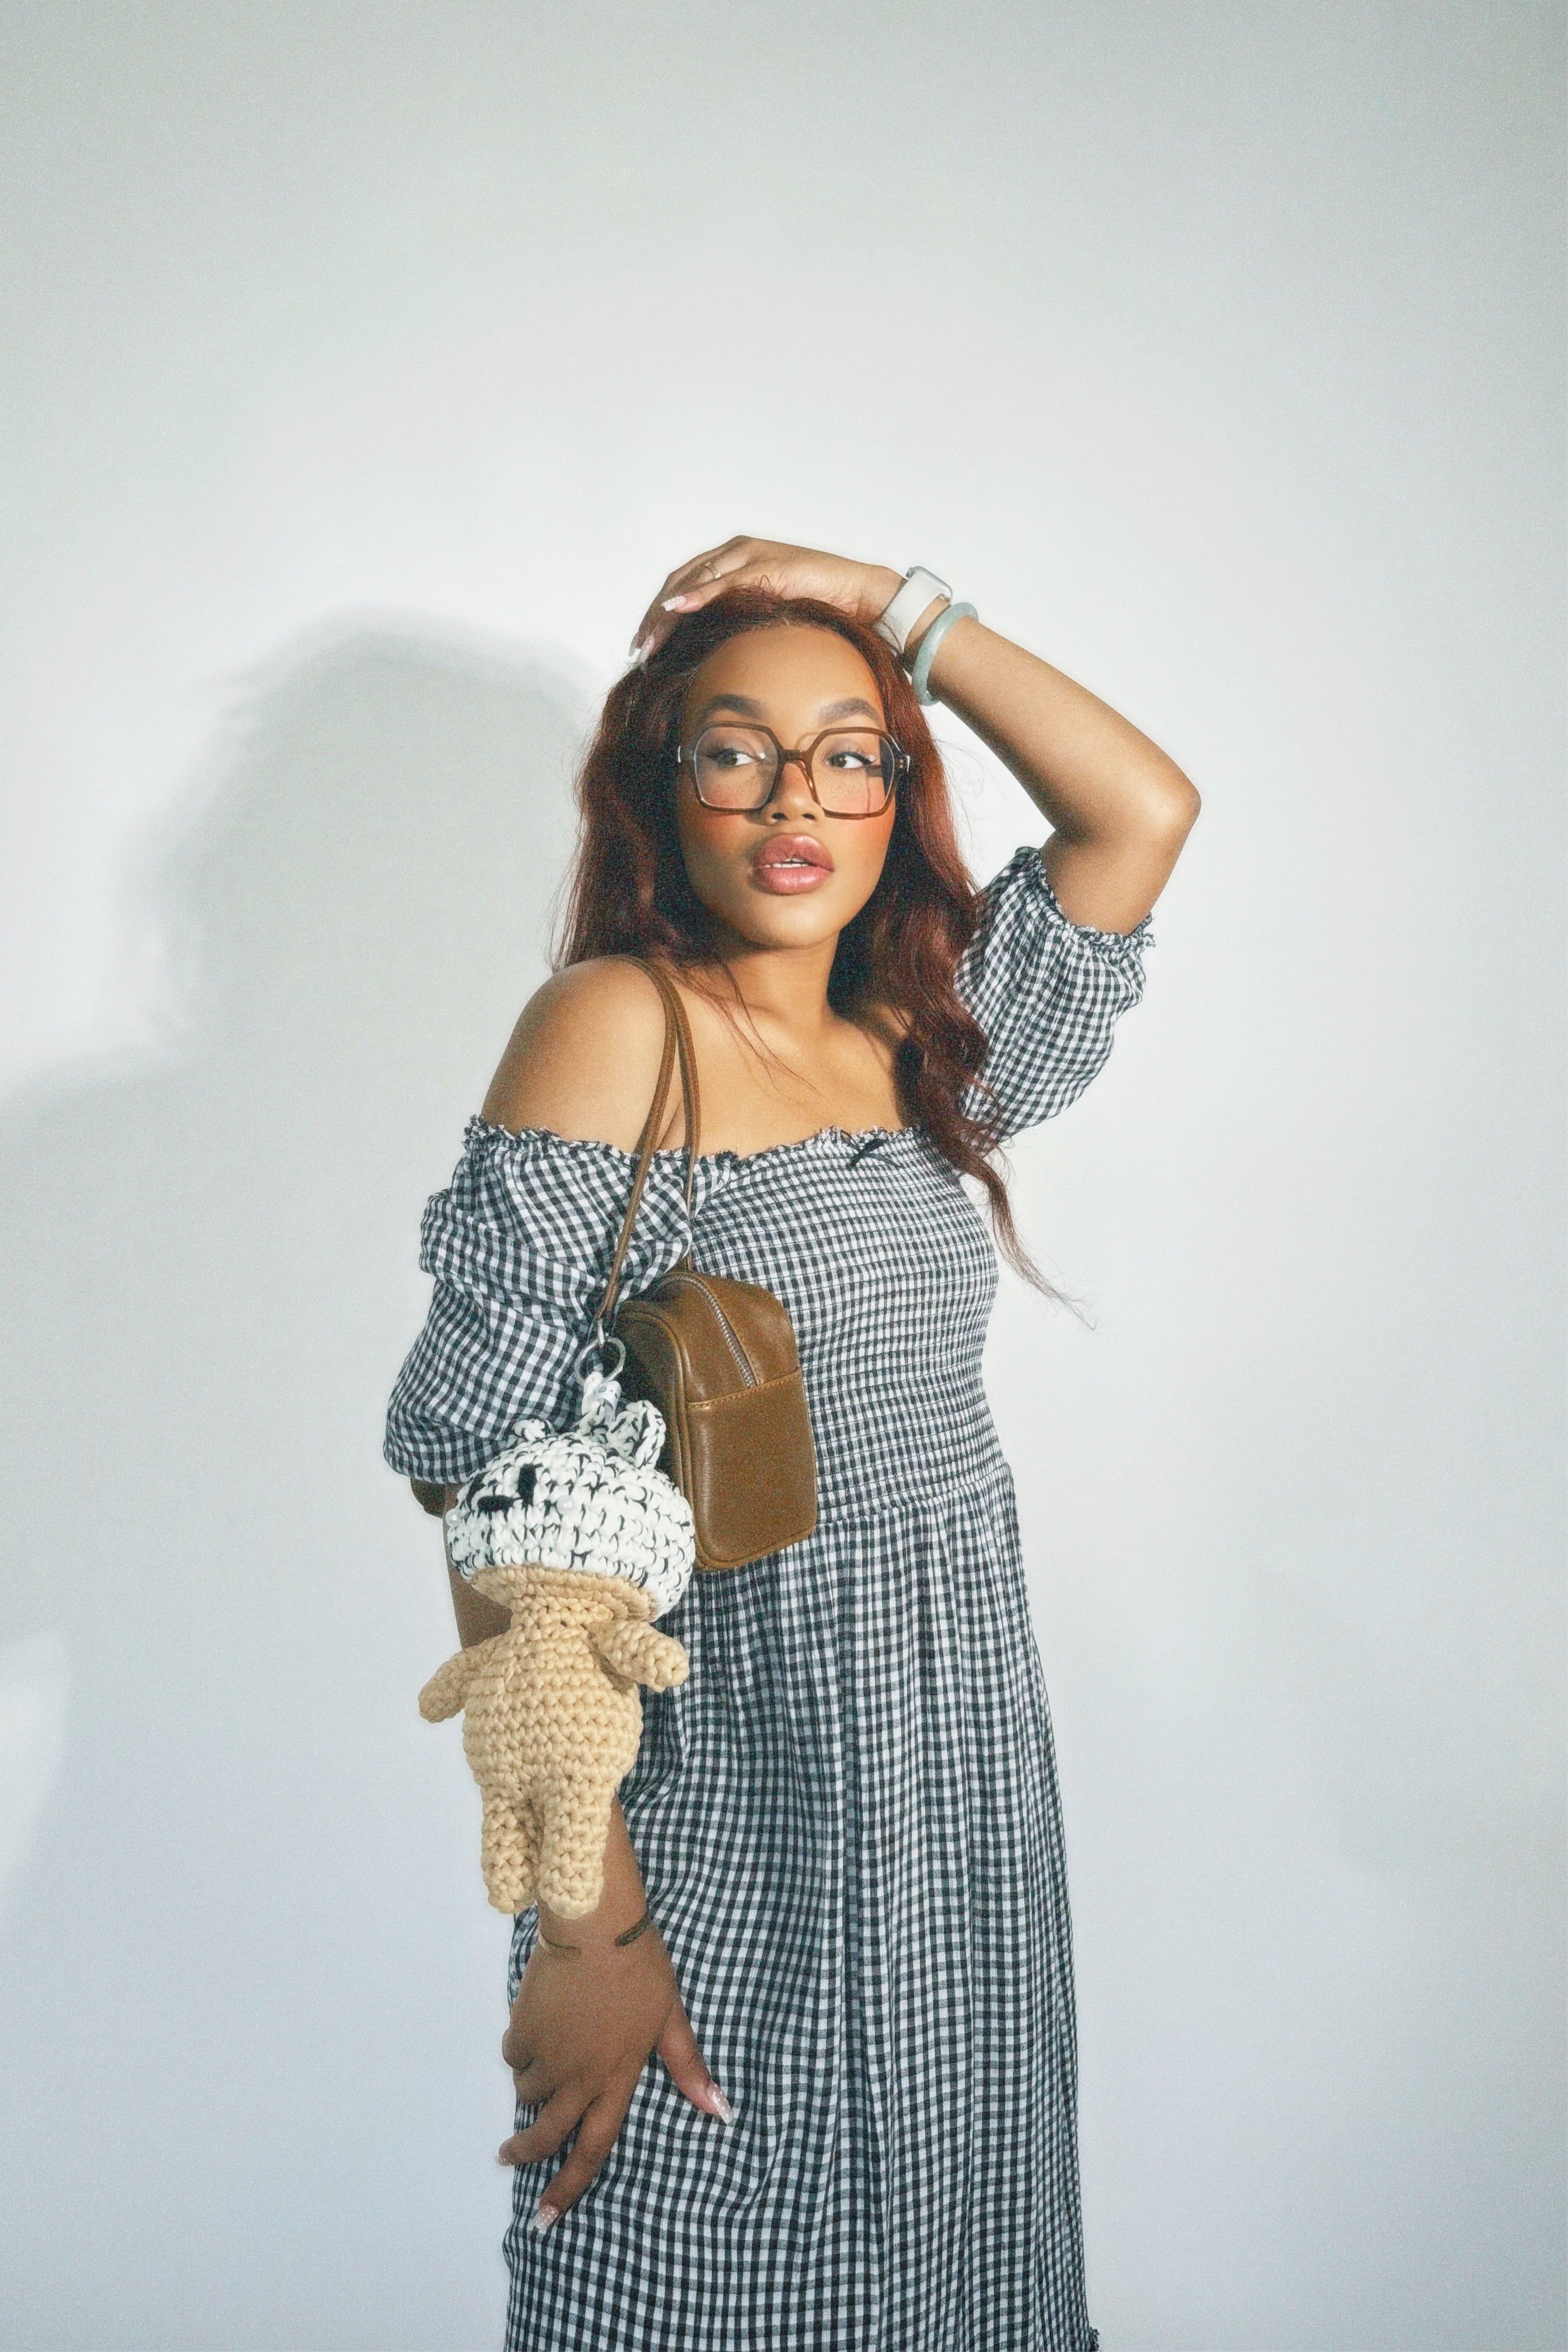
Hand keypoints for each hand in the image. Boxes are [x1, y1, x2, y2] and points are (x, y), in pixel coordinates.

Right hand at [499, 1915, 730, 2228]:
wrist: (596, 1925)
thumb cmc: (641, 1967)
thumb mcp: (671, 2016)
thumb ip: (688, 2066)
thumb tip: (720, 2111)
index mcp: (618, 2079)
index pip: (594, 2150)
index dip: (569, 2188)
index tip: (545, 2218)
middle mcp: (580, 2078)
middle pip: (547, 2135)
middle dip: (525, 2154)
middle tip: (509, 2157)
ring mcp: (549, 2056)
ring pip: (528, 2090)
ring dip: (532, 2083)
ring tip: (546, 2051)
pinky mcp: (523, 2030)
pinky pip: (513, 2053)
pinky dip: (521, 2046)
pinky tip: (537, 2021)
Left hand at [629, 536, 901, 662]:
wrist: (859, 593)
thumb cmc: (817, 607)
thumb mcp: (766, 614)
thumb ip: (740, 620)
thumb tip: (713, 654)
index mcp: (733, 559)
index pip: (683, 584)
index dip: (659, 614)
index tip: (643, 646)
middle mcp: (736, 550)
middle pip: (680, 581)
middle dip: (655, 618)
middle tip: (639, 650)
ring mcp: (751, 554)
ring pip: (695, 580)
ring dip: (668, 612)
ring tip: (649, 641)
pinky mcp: (768, 565)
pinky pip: (725, 580)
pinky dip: (699, 595)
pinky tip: (678, 610)